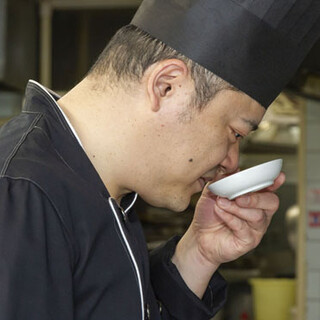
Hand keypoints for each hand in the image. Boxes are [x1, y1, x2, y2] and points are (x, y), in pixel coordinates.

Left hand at [172, 172, 284, 297]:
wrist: (198, 235)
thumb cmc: (209, 214)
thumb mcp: (212, 192)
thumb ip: (222, 180)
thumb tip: (233, 170)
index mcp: (254, 199)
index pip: (270, 189)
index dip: (275, 182)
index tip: (278, 176)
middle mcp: (259, 213)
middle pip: (271, 202)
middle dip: (256, 198)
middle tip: (238, 196)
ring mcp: (255, 228)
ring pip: (256, 215)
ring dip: (236, 208)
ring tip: (221, 203)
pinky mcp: (248, 241)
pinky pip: (243, 228)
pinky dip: (230, 217)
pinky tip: (220, 212)